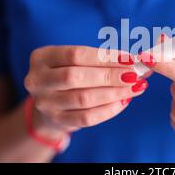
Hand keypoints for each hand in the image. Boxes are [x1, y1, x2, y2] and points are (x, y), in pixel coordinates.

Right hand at [24, 46, 147, 137]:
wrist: (50, 102)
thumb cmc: (68, 73)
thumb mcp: (75, 60)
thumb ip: (101, 58)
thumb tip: (136, 60)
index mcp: (42, 57)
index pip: (75, 54)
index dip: (104, 57)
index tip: (129, 59)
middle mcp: (38, 79)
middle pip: (76, 77)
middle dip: (110, 76)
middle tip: (134, 75)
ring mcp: (45, 103)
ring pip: (83, 99)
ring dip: (113, 93)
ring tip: (134, 88)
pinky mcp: (57, 120)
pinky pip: (86, 118)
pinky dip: (108, 110)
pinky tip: (123, 102)